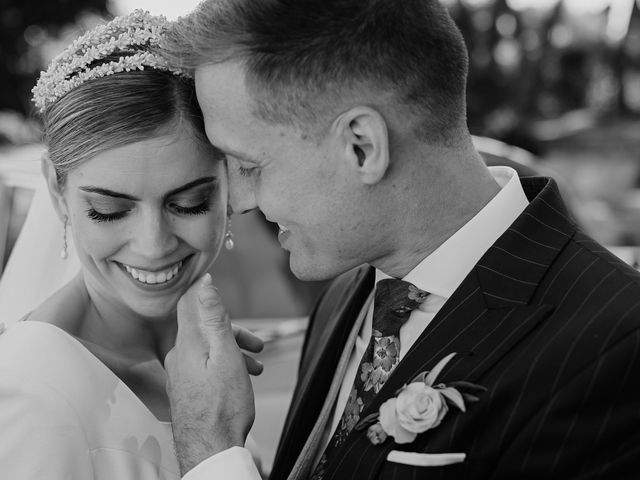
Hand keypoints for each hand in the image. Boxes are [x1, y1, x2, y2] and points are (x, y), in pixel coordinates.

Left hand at [165, 274, 263, 473]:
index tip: (218, 283)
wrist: (210, 449)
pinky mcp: (184, 390)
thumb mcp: (226, 354)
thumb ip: (215, 318)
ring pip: (207, 350)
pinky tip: (238, 381)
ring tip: (255, 367)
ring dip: (232, 352)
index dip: (204, 291)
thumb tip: (205, 285)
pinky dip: (223, 367)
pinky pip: (203, 368)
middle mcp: (178, 357)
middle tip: (258, 343)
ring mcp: (179, 375)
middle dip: (233, 331)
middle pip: (203, 329)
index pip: (189, 304)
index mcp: (188, 344)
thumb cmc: (223, 406)